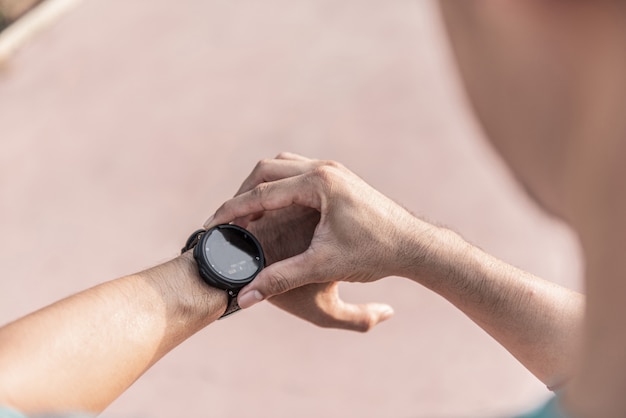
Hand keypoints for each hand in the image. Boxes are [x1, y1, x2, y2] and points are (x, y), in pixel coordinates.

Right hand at [205, 153, 431, 312]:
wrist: (414, 245)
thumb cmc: (375, 253)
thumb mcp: (323, 266)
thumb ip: (281, 279)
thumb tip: (245, 297)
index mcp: (319, 183)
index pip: (263, 192)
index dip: (232, 210)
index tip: (211, 225)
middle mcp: (325, 169)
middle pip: (267, 169)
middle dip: (243, 194)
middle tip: (227, 220)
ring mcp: (333, 171)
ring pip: (282, 167)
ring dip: (261, 187)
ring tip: (247, 215)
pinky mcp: (338, 178)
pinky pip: (297, 173)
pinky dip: (278, 188)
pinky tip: (273, 212)